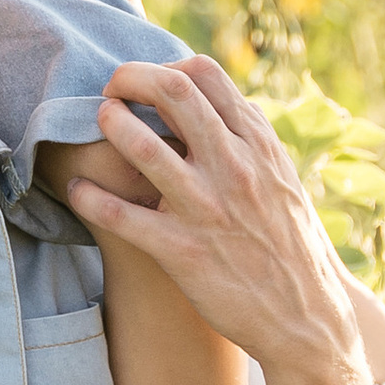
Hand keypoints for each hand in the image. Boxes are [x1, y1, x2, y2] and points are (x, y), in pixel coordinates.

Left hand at [65, 58, 358, 374]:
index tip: (145, 83)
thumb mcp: (281, 178)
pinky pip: (120, 216)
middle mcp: (234, 167)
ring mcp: (206, 208)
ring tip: (99, 123)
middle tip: (110, 91)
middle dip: (128, 78)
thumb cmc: (291, 245)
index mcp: (258, 144)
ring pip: (142, 147)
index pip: (204, 74)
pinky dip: (89, 197)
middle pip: (171, 90)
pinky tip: (76, 189)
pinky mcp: (182, 252)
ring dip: (110, 124)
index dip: (163, 66)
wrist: (308, 318)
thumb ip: (248, 140)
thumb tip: (214, 104)